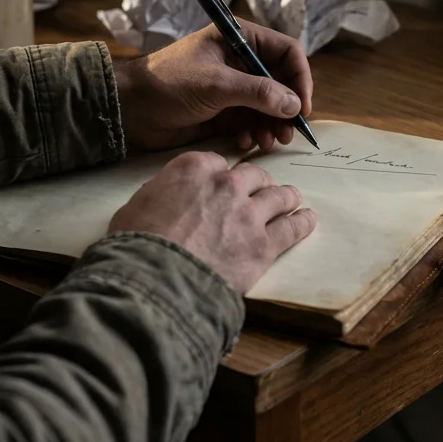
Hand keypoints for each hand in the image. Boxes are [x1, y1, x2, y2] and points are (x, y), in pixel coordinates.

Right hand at [107, 151, 316, 292]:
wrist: (157, 278)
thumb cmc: (137, 244)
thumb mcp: (135, 207)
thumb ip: (158, 195)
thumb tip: (163, 197)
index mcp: (194, 169)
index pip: (217, 162)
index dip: (220, 175)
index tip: (222, 185)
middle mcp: (226, 184)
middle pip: (253, 175)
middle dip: (257, 183)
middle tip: (260, 192)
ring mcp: (249, 213)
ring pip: (279, 195)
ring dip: (286, 196)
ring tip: (293, 200)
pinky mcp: (264, 244)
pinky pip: (292, 227)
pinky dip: (302, 222)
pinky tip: (307, 220)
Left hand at [113, 20, 312, 151]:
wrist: (130, 108)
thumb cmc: (169, 83)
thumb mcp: (216, 84)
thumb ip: (258, 93)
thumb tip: (294, 105)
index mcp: (240, 39)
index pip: (287, 52)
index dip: (300, 78)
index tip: (302, 107)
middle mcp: (241, 61)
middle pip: (282, 83)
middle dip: (286, 109)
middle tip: (288, 134)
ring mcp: (233, 88)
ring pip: (269, 107)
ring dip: (272, 125)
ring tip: (268, 143)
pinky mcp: (223, 112)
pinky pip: (251, 123)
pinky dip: (253, 133)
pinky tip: (244, 143)